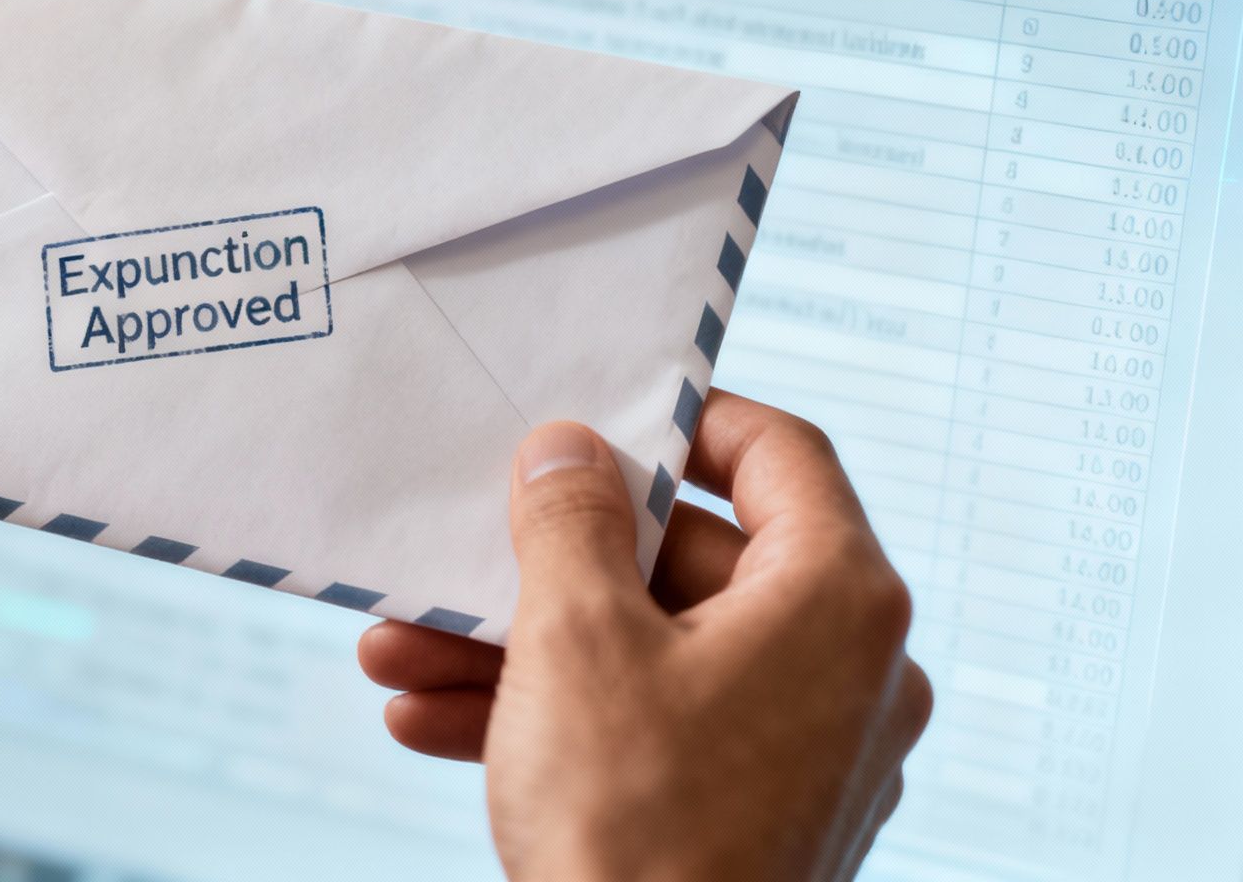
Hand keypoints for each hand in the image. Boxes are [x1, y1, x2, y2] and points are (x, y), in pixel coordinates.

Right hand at [358, 391, 930, 881]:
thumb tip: (569, 449)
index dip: (685, 422)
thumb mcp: (575, 639)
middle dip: (546, 566)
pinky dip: (556, 717)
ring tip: (400, 651)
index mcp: (838, 602)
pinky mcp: (758, 817)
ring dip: (519, 648)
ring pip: (652, 656)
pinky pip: (654, 729)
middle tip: (456, 556)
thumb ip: (569, 521)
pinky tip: (432, 721)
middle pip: (690, 565)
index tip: (602, 417)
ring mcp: (805, 754)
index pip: (780, 455)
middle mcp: (847, 672)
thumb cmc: (634, 830)